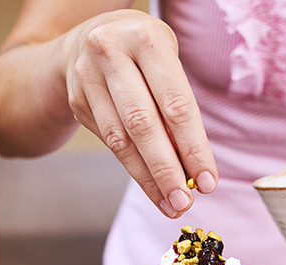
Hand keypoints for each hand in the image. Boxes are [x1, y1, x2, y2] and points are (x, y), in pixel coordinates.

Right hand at [61, 10, 217, 217]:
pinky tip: (153, 188)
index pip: (175, 104)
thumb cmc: (144, 54)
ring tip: (171, 205)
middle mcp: (111, 53)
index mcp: (146, 39)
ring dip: (149, 180)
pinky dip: (134, 170)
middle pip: (143, 125)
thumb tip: (193, 168)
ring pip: (120, 140)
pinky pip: (109, 144)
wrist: (90, 37)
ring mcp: (87, 77)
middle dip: (167, 171)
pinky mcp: (76, 100)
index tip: (208, 182)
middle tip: (185, 203)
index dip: (193, 148)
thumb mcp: (166, 62)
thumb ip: (177, 108)